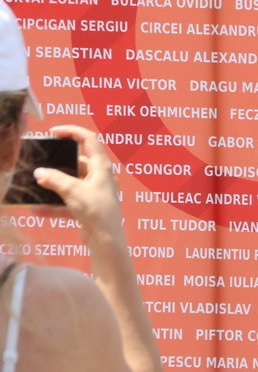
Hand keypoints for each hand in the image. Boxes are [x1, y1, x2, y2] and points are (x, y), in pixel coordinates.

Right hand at [33, 125, 123, 250]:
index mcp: (102, 167)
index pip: (89, 140)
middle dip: (60, 162)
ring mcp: (94, 192)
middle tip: (43, 160)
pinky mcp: (88, 207)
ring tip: (37, 184)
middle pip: (78, 161)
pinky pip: (68, 202)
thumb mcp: (73, 191)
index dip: (72, 131)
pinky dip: (54, 204)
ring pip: (72, 182)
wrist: (106, 240)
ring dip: (55, 184)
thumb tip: (39, 173)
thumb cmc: (96, 211)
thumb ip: (55, 180)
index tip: (54, 131)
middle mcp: (100, 177)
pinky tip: (37, 210)